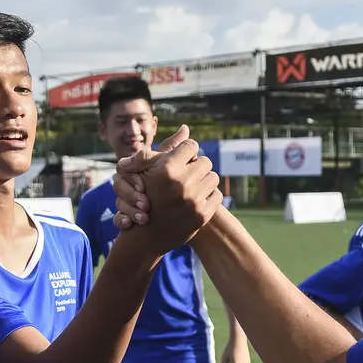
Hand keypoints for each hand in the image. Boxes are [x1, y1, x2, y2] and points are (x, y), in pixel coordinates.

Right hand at [110, 125, 221, 252]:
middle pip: (205, 161)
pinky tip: (196, 199)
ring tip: (192, 186)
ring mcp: (193, 201)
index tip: (182, 160)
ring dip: (204, 180)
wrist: (147, 234)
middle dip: (197, 166)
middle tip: (188, 174)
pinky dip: (208, 196)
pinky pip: (216, 195)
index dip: (187, 152)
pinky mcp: (202, 215)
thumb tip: (186, 128)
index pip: (191, 146)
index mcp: (167, 169)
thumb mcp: (150, 169)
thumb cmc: (146, 194)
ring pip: (213, 177)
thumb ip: (168, 146)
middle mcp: (181, 184)